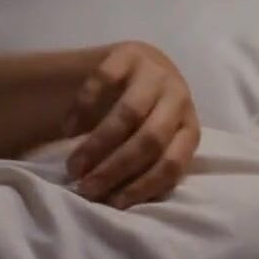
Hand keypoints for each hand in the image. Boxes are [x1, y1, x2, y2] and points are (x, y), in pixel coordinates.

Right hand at [62, 41, 200, 208]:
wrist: (128, 67)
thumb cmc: (137, 119)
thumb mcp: (148, 141)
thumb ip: (143, 165)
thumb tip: (116, 205)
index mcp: (189, 126)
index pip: (174, 162)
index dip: (145, 186)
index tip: (114, 203)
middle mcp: (179, 97)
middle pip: (151, 140)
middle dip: (116, 168)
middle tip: (86, 188)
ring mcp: (155, 72)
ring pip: (129, 114)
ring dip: (98, 145)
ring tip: (74, 166)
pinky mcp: (128, 53)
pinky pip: (104, 82)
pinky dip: (84, 109)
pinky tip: (69, 130)